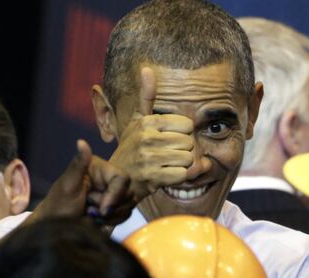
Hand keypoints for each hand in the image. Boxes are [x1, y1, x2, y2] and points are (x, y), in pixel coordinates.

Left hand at [29, 140, 132, 224]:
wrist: (57, 229)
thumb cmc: (59, 204)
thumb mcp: (68, 184)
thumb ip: (79, 164)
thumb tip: (81, 141)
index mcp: (101, 169)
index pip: (123, 179)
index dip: (117, 194)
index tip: (104, 209)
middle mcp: (110, 180)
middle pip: (129, 193)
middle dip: (111, 207)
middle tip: (90, 211)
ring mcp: (114, 195)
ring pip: (129, 205)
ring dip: (111, 216)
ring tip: (91, 215)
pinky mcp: (115, 209)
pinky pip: (125, 215)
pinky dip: (112, 222)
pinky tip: (97, 221)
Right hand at [109, 67, 193, 194]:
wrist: (119, 179)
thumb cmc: (132, 147)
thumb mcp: (137, 120)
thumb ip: (145, 96)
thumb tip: (146, 68)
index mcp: (147, 122)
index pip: (187, 124)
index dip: (182, 133)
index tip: (168, 138)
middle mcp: (147, 137)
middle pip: (189, 142)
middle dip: (182, 150)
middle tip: (167, 154)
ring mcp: (149, 158)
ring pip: (188, 158)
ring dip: (181, 164)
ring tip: (166, 164)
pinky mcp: (153, 177)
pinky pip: (183, 174)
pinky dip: (178, 176)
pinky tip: (166, 175)